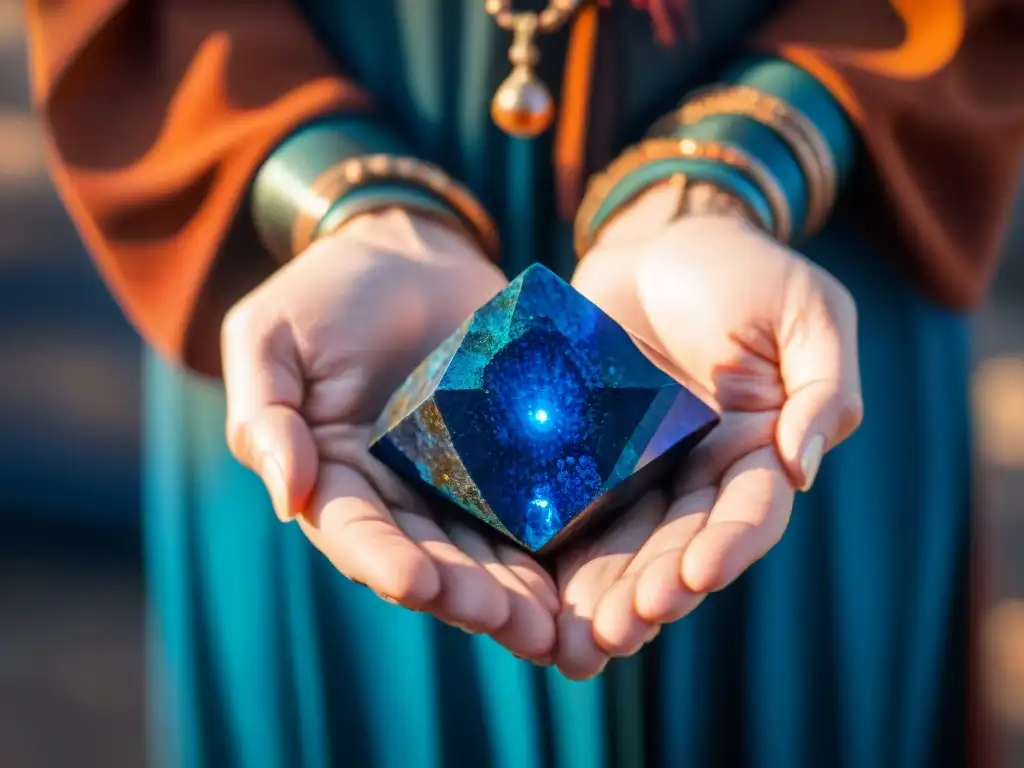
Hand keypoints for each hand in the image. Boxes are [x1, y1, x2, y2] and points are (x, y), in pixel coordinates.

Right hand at [222, 208, 558, 661]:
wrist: (410, 251)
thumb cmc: (326, 290)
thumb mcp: (271, 337)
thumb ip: (265, 415)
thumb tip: (287, 498)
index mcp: (334, 478)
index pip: (355, 532)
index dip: (385, 561)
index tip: (420, 584)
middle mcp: (395, 493)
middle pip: (430, 556)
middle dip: (468, 593)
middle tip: (512, 622)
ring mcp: (455, 481)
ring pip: (483, 548)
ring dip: (514, 590)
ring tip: (552, 623)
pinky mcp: (507, 459)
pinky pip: (530, 506)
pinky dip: (552, 545)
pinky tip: (580, 574)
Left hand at [553, 185, 863, 677]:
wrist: (657, 238)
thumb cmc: (742, 269)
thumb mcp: (808, 311)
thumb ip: (823, 387)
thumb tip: (803, 467)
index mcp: (760, 449)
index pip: (750, 512)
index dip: (727, 548)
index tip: (695, 578)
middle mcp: (700, 471)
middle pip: (679, 543)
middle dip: (651, 590)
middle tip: (616, 632)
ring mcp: (639, 466)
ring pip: (624, 540)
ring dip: (603, 592)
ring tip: (575, 641)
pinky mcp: (586, 451)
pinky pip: (572, 503)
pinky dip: (559, 551)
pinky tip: (538, 593)